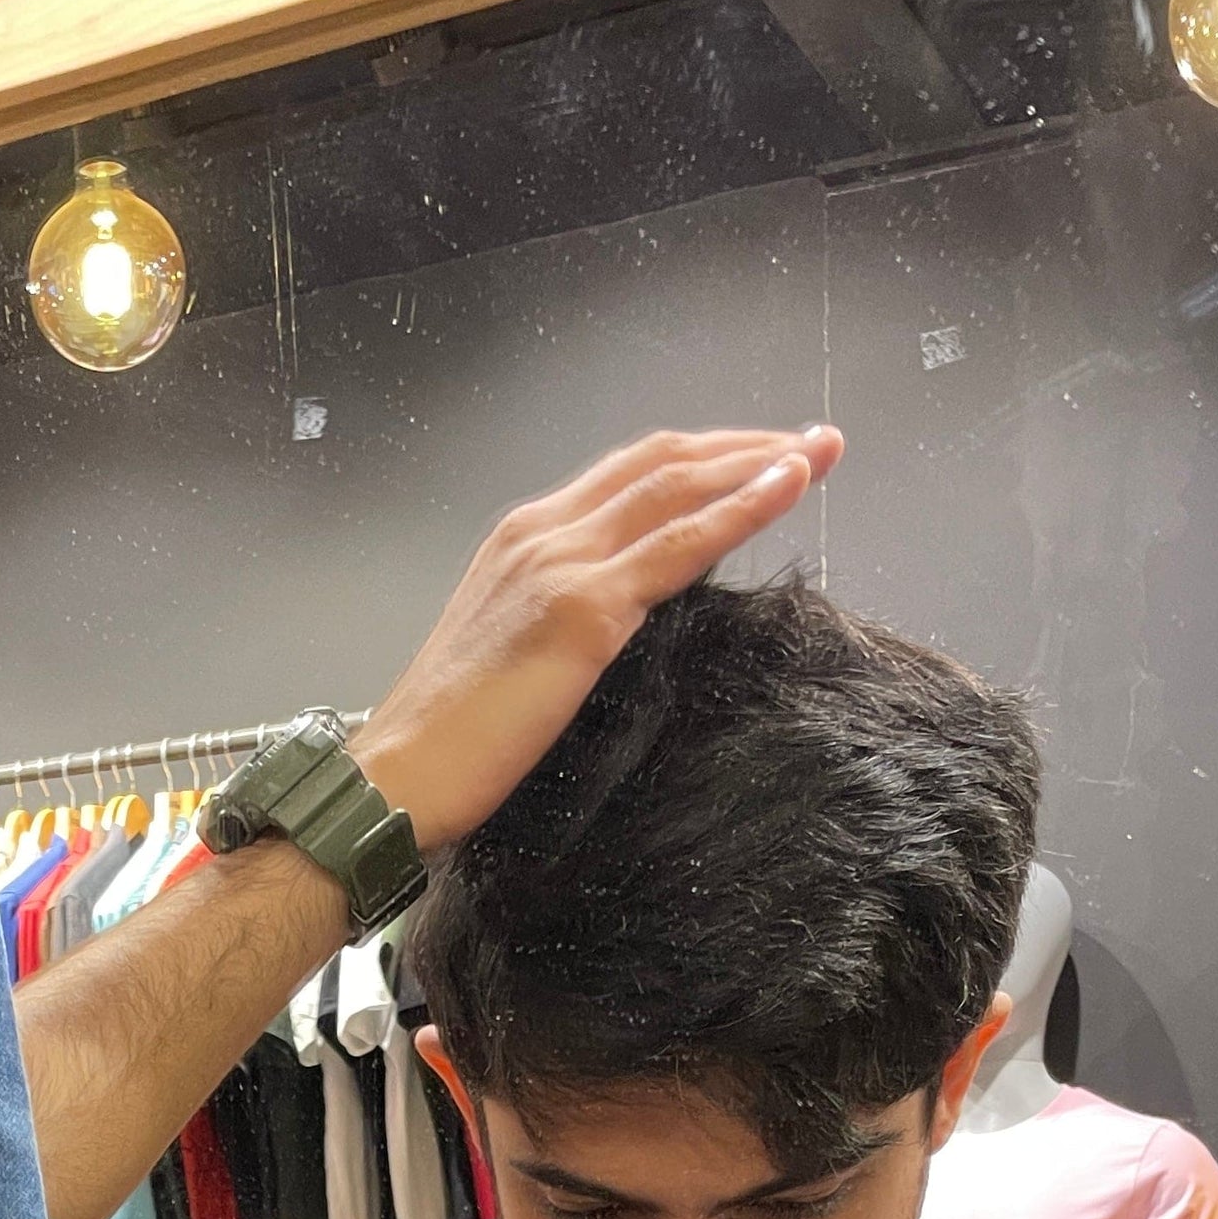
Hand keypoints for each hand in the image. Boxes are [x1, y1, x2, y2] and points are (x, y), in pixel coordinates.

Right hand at [352, 425, 842, 855]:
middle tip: (814, 440)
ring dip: (758, 462)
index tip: (762, 457)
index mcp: (523, 539)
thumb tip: (626, 629)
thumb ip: (565, 624)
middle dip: (744, 443)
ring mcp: (562, 565)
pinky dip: (741, 508)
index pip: (629, 475)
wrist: (397, 777)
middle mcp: (542, 532)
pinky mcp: (582, 611)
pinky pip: (679, 545)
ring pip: (678, 489)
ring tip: (820, 452)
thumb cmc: (450, 745)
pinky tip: (788, 489)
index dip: (702, 458)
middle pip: (662, 462)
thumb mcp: (512, 658)